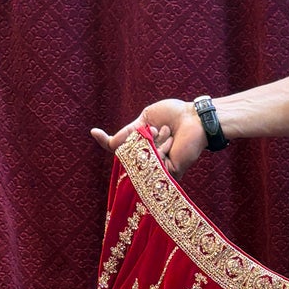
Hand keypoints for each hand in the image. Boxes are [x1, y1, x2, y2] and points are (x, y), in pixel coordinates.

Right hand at [90, 99, 208, 174]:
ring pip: (141, 159)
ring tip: (167, 132)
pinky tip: (171, 140)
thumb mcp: (144, 120)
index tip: (95, 131)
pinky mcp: (169, 174)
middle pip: (127, 155)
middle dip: (138, 138)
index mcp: (142, 146)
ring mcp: (159, 168)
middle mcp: (149, 159)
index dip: (106, 141)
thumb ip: (126, 133)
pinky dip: (160, 149)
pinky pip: (155, 165)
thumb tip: (100, 137)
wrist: (193, 118)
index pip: (119, 148)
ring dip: (153, 141)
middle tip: (154, 128)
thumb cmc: (172, 115)